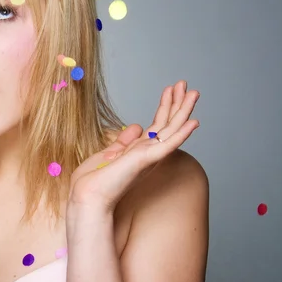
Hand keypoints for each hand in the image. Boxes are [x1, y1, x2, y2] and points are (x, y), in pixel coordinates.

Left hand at [67, 80, 200, 217]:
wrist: (86, 197)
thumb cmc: (93, 182)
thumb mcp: (108, 153)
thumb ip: (123, 141)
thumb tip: (135, 126)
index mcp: (138, 152)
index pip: (156, 125)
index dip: (164, 106)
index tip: (171, 89)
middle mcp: (147, 154)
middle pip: (167, 124)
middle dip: (177, 103)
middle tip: (187, 84)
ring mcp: (148, 157)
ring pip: (171, 129)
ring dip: (183, 110)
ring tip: (194, 92)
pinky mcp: (145, 160)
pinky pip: (167, 144)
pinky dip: (181, 133)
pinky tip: (194, 122)